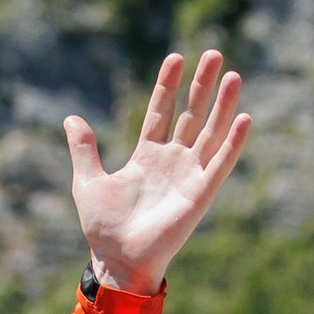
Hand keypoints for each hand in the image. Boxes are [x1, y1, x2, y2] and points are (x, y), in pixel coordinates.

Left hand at [62, 48, 248, 292]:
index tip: (175, 57)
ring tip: (232, 75)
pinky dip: (233, 142)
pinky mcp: (201, 193)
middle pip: (191, 114)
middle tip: (213, 53)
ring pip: (210, 132)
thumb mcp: (88, 181)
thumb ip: (84, 149)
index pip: (161, 111)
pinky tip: (243, 116)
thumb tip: (70, 118)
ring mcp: (189, 175)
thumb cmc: (104, 228)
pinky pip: (221, 163)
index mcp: (147, 156)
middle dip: (201, 85)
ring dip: (222, 105)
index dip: (168, 85)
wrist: (118, 260)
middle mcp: (172, 161)